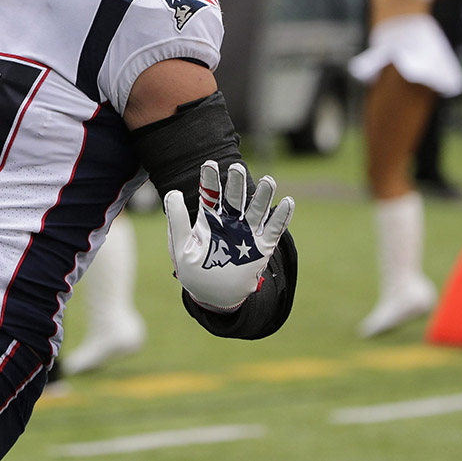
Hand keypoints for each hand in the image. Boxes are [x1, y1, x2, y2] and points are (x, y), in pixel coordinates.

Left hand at [163, 161, 293, 311]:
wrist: (213, 296)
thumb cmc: (193, 270)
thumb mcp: (180, 245)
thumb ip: (177, 220)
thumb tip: (174, 192)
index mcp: (209, 219)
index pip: (210, 194)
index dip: (210, 179)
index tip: (210, 164)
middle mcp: (229, 222)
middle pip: (235, 198)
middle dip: (237, 183)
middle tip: (237, 168)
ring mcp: (246, 233)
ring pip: (256, 209)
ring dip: (263, 196)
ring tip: (269, 180)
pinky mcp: (261, 248)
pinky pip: (273, 230)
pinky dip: (281, 217)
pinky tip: (287, 202)